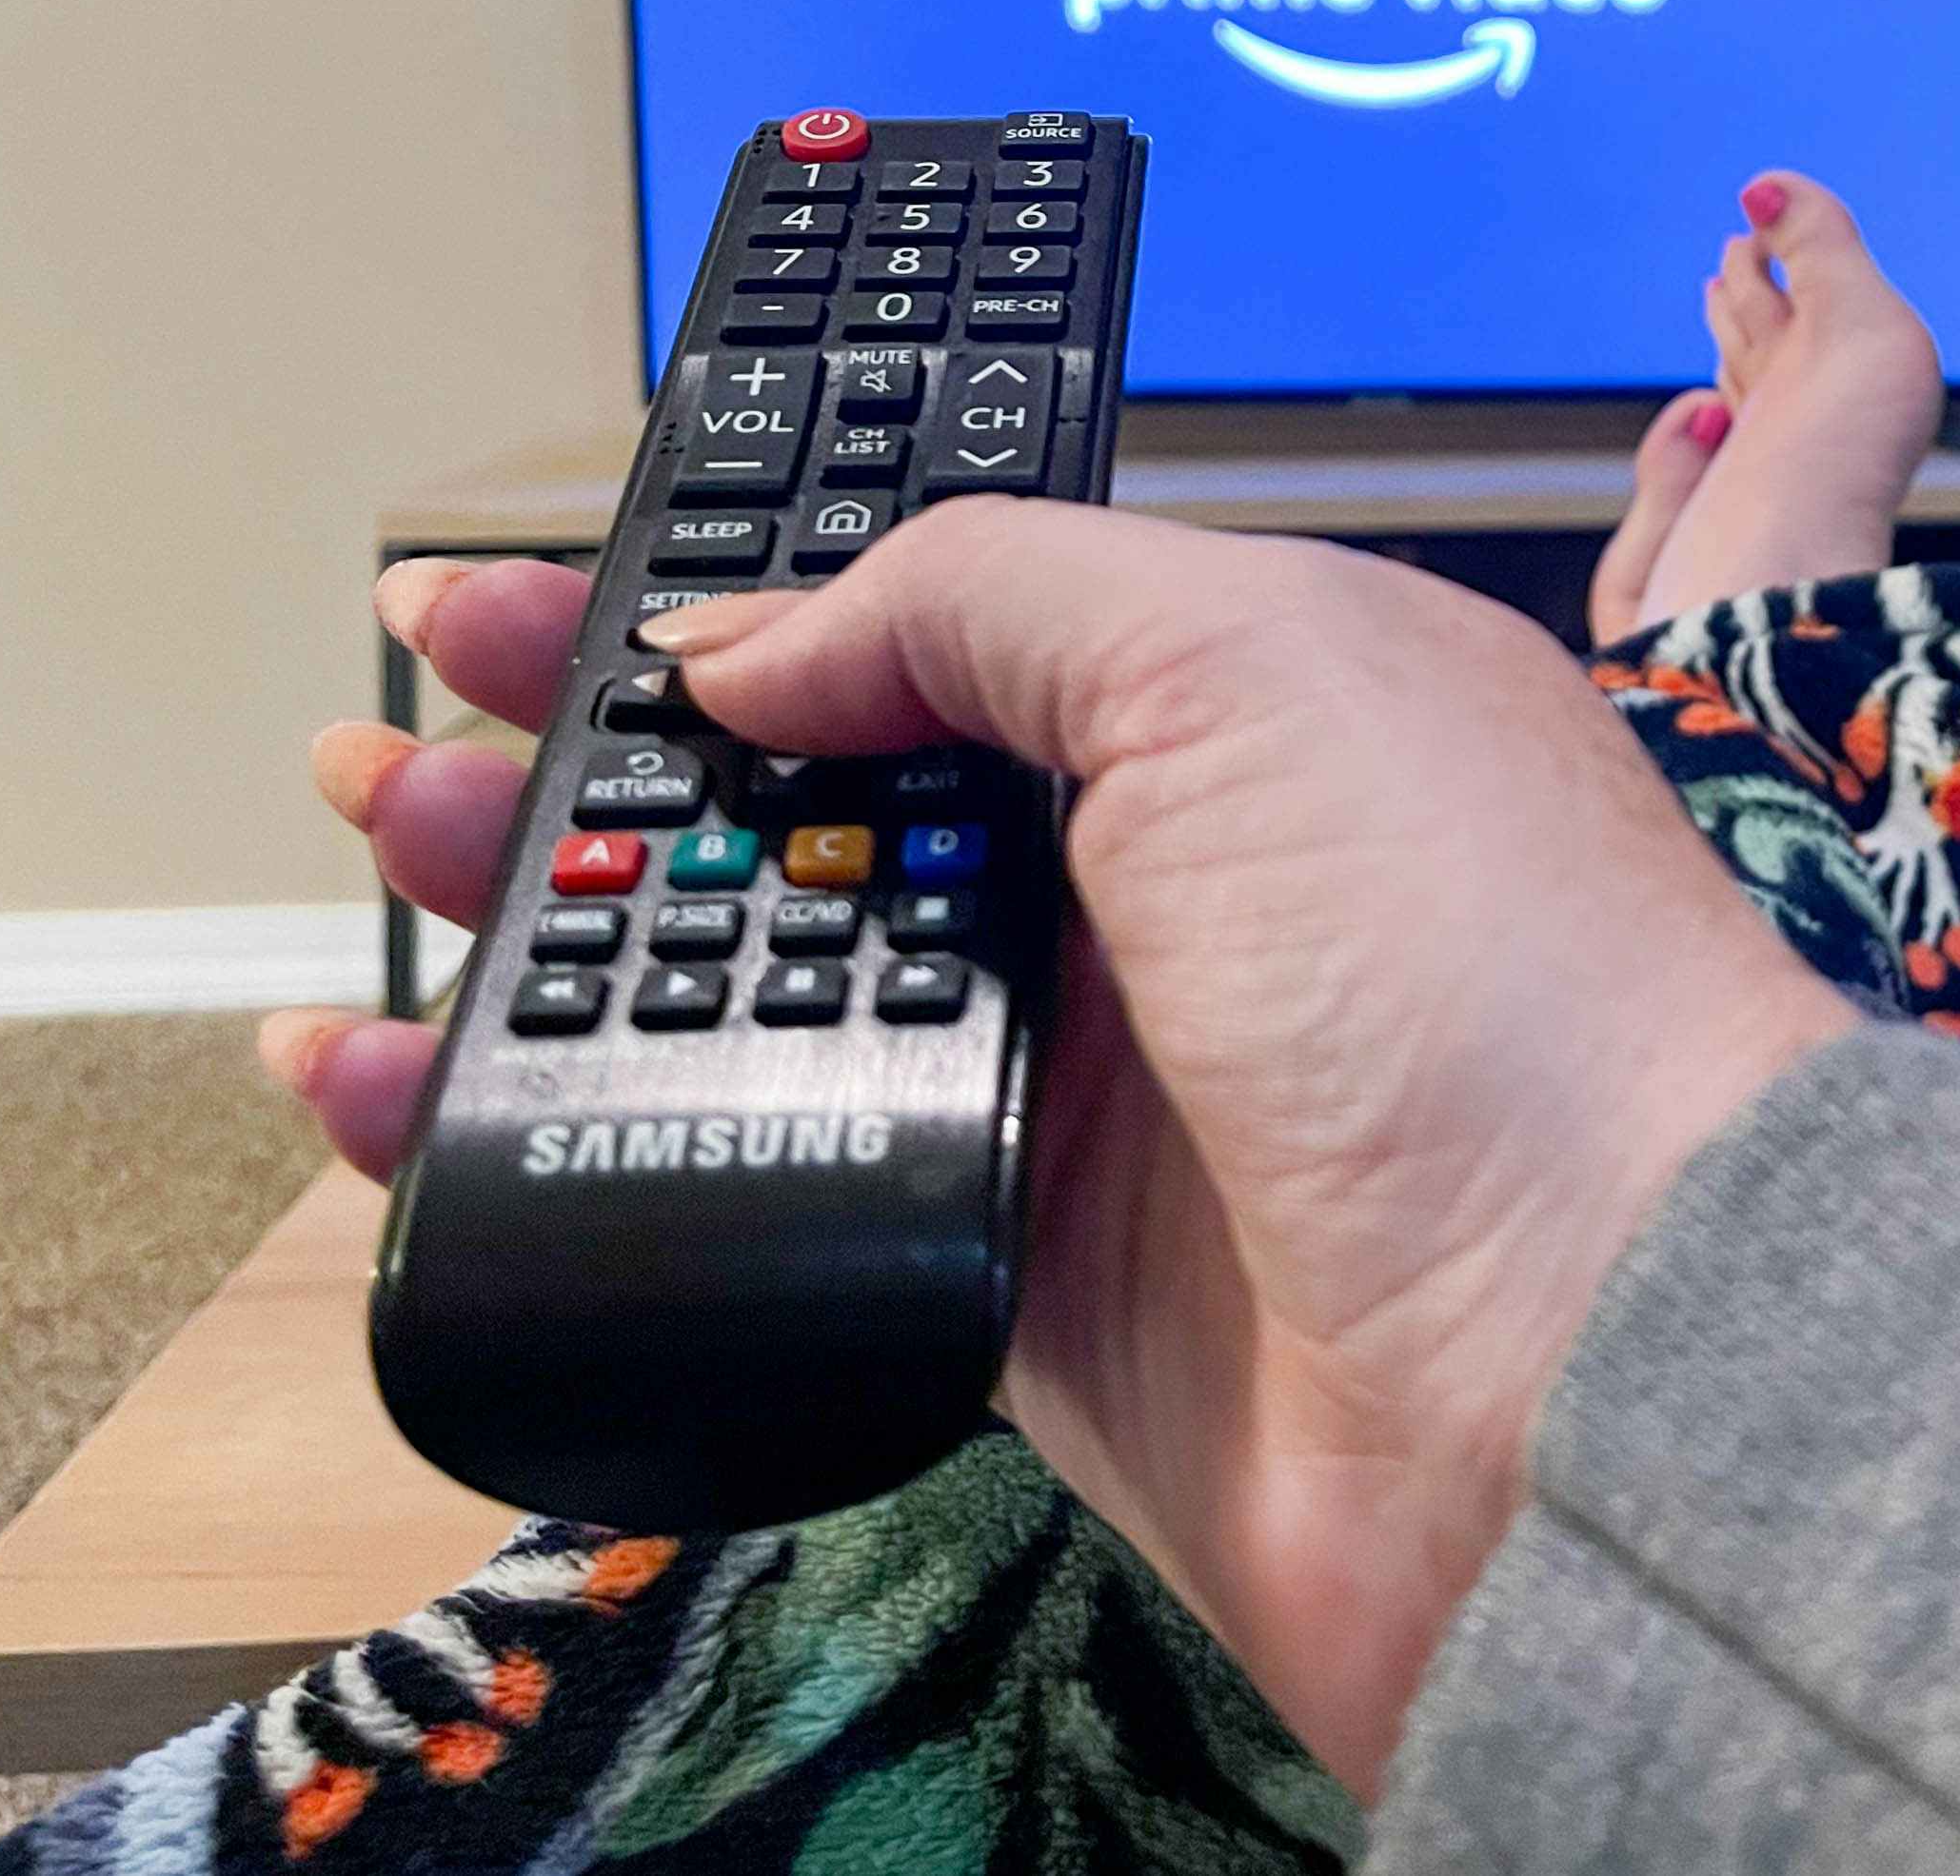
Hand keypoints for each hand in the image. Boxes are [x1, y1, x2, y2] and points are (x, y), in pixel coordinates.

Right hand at [277, 505, 1854, 1792]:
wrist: (1584, 1375)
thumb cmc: (1469, 968)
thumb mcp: (1243, 664)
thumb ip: (988, 601)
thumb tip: (756, 646)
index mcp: (1222, 702)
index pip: (927, 619)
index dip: (737, 593)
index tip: (555, 584)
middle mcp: (1140, 882)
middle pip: (809, 793)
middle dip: (593, 749)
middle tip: (399, 718)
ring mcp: (1065, 1081)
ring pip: (751, 978)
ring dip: (544, 928)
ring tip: (375, 866)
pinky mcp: (992, 1266)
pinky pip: (743, 1173)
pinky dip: (567, 1136)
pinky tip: (407, 1094)